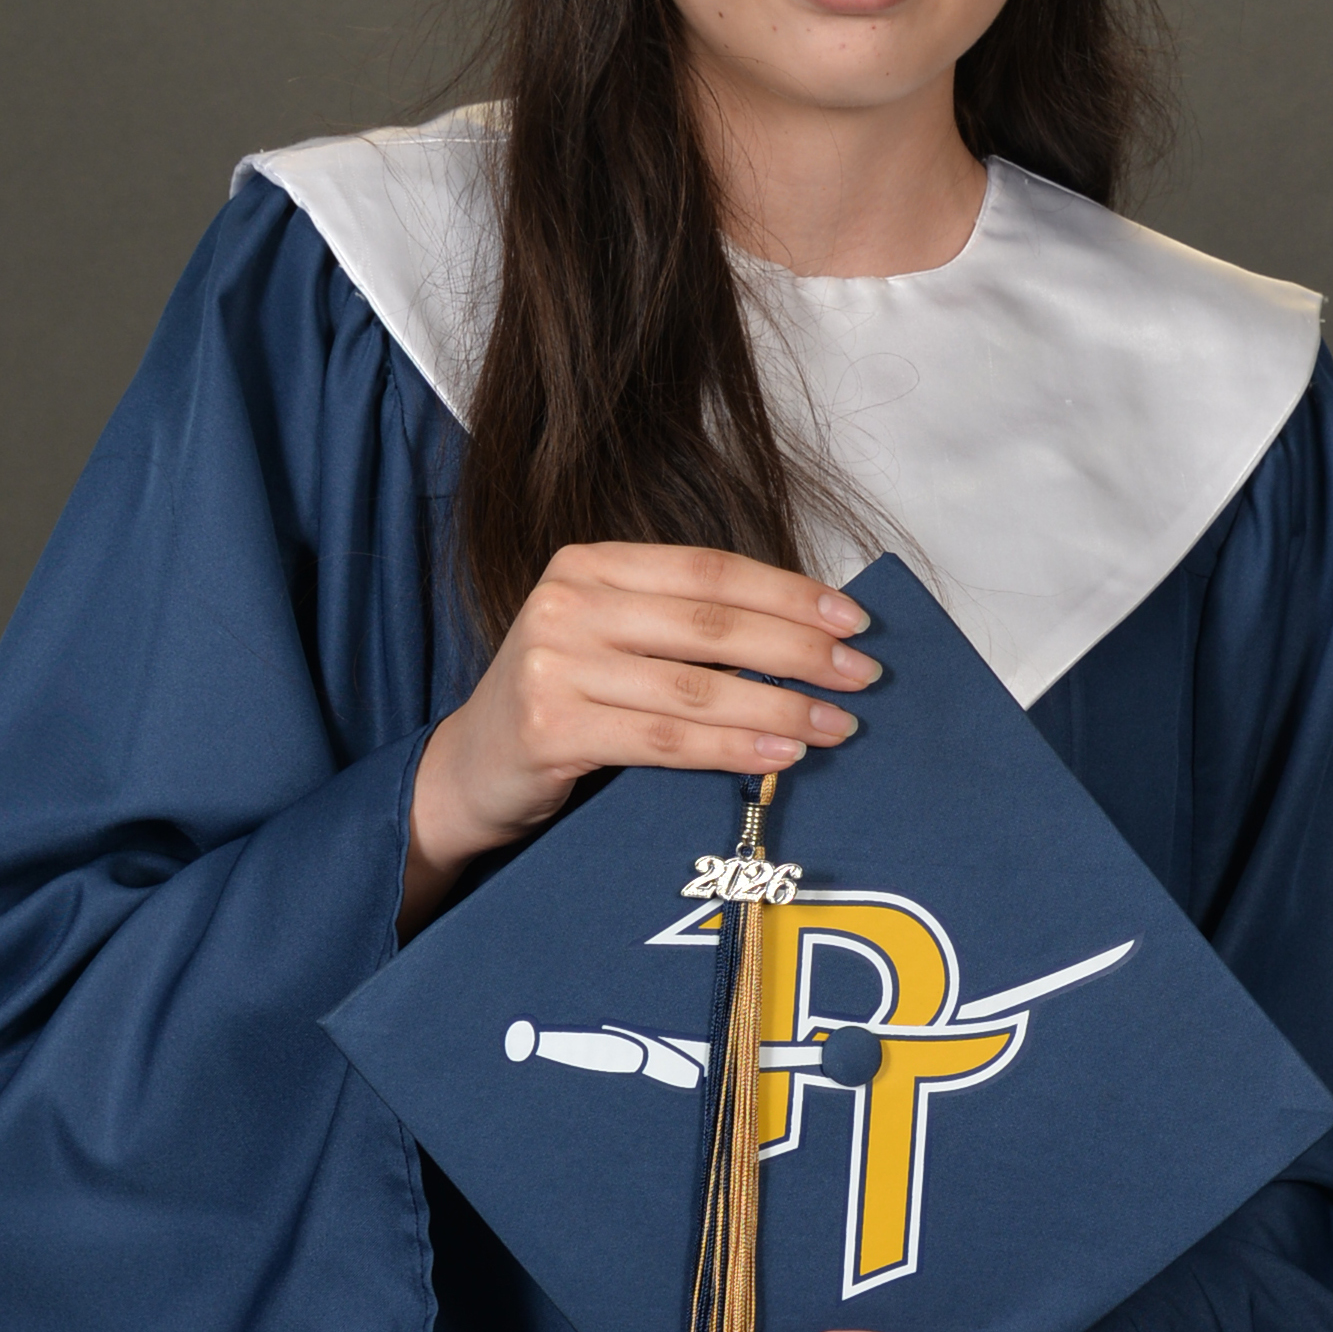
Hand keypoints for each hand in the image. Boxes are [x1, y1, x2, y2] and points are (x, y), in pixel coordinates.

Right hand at [398, 544, 878, 934]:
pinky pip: (666, 740)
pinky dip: (733, 748)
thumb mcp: (613, 637)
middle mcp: (568, 602)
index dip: (788, 592)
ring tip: (837, 723)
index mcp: (590, 563)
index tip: (851, 618)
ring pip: (696, 688)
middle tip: (861, 673)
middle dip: (799, 650)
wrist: (471, 768)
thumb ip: (684, 624)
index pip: (710, 570)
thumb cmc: (566, 698)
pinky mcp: (551, 727)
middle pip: (711, 625)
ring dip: (781, 707)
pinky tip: (781, 753)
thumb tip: (807, 632)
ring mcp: (554, 663)